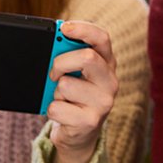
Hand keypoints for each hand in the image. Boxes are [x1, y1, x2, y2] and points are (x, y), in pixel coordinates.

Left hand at [46, 20, 117, 162]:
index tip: (64, 27)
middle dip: (61, 63)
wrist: (79, 134)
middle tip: (54, 73)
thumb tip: (54, 43)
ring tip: (63, 99)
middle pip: (86, 58)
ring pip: (66, 85)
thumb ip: (69, 57)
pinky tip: (63, 114)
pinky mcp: (90, 121)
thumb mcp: (75, 74)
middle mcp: (111, 81)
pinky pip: (57, 108)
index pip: (102, 38)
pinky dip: (51, 110)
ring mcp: (103, 103)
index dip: (83, 29)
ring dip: (55, 92)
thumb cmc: (74, 97)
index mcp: (107, 63)